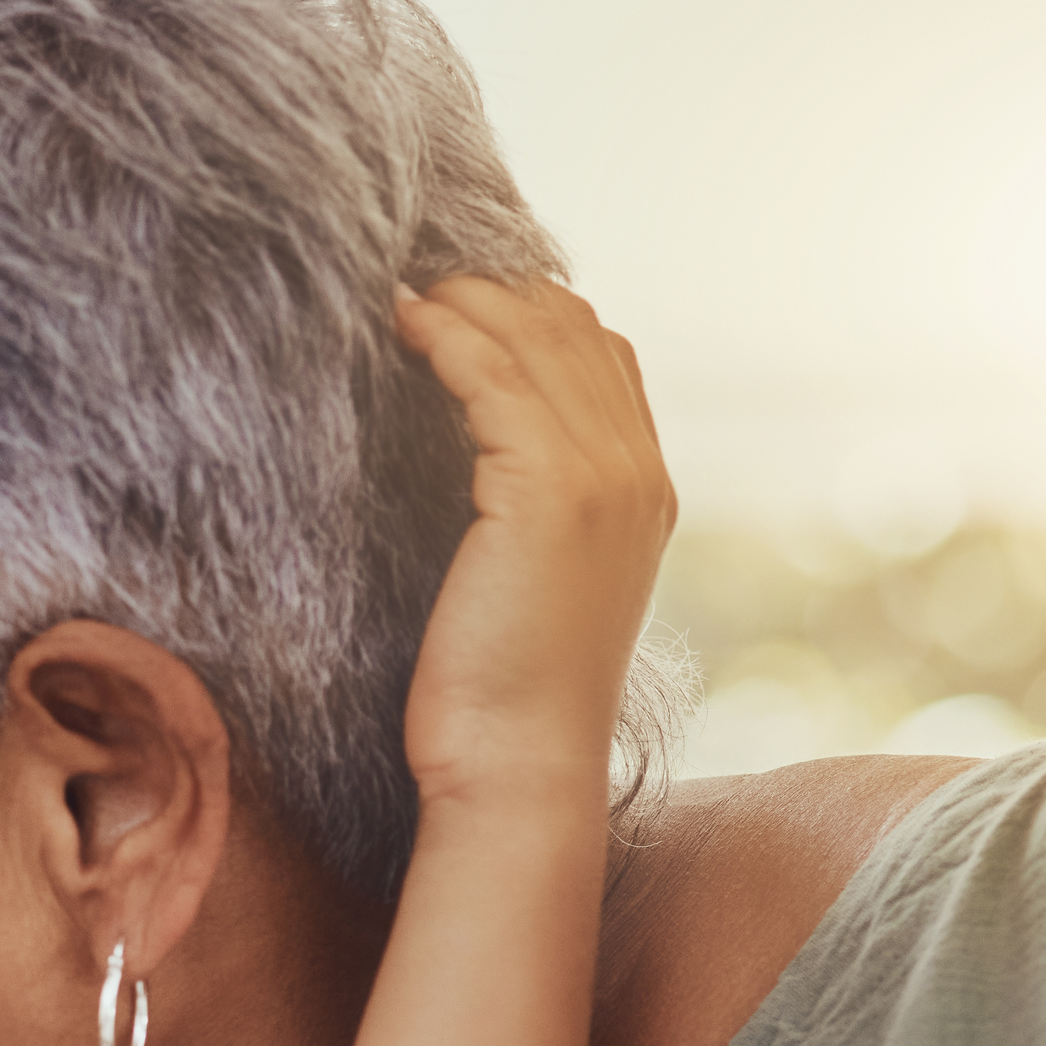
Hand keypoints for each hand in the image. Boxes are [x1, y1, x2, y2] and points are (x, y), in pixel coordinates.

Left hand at [392, 275, 673, 814]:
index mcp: (643, 490)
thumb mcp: (528, 585)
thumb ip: (524, 513)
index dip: (535, 314)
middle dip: (496, 291)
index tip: (463, 299)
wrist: (516, 768)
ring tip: (402, 292)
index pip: (603, 357)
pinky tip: (403, 324)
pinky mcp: (548, 488)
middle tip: (420, 276)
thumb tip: (465, 458)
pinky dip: (447, 337)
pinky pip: (494, 376)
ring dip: (466, 302)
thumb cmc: (499, 697)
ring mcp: (602, 475)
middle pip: (574, 332)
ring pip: (536, 341)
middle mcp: (637, 471)